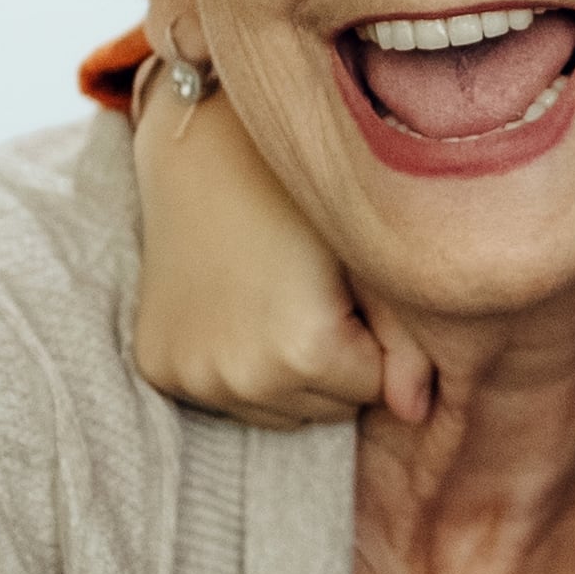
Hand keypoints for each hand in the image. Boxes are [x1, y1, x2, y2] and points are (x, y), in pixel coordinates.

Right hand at [130, 70, 421, 426]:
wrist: (202, 157)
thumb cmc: (300, 202)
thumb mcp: (368, 268)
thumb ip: (407, 347)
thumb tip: (416, 415)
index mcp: (304, 353)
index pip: (371, 389)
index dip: (370, 340)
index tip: (349, 293)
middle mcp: (244, 379)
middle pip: (324, 408)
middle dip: (333, 364)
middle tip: (311, 293)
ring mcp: (194, 378)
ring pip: (275, 410)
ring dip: (286, 375)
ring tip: (275, 302)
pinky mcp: (158, 368)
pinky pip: (223, 396)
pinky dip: (236, 369)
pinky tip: (234, 312)